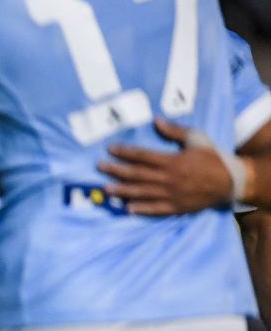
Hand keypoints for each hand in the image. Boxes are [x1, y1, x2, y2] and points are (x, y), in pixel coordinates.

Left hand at [100, 118, 245, 214]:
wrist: (231, 181)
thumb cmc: (212, 158)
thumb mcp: (197, 139)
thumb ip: (175, 131)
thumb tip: (156, 120)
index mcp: (172, 161)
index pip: (142, 156)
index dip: (125, 152)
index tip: (110, 149)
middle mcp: (168, 179)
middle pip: (137, 174)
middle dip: (116, 170)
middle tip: (99, 167)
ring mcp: (171, 194)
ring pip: (142, 192)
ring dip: (123, 190)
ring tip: (106, 188)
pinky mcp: (176, 207)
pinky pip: (155, 209)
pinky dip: (141, 209)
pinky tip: (127, 209)